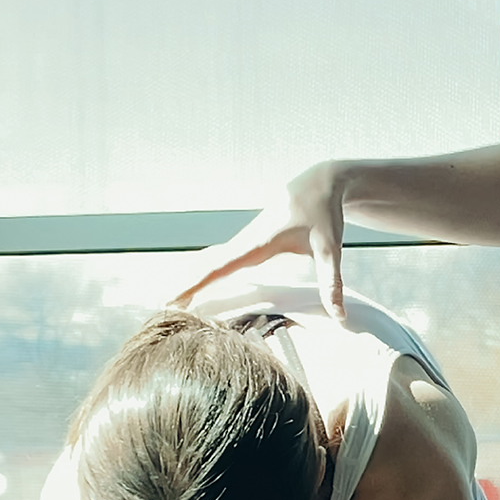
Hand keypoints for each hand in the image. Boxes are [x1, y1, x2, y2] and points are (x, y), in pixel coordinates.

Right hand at [177, 161, 351, 315]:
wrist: (320, 183)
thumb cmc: (324, 213)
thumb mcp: (330, 249)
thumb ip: (331, 282)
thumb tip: (338, 316)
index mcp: (259, 242)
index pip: (220, 267)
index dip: (197, 284)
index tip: (175, 299)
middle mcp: (246, 240)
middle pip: (207, 265)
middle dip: (184, 285)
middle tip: (160, 308)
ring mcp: (245, 241)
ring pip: (210, 261)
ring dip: (190, 278)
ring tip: (170, 301)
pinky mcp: (250, 242)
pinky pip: (220, 259)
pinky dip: (204, 272)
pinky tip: (195, 285)